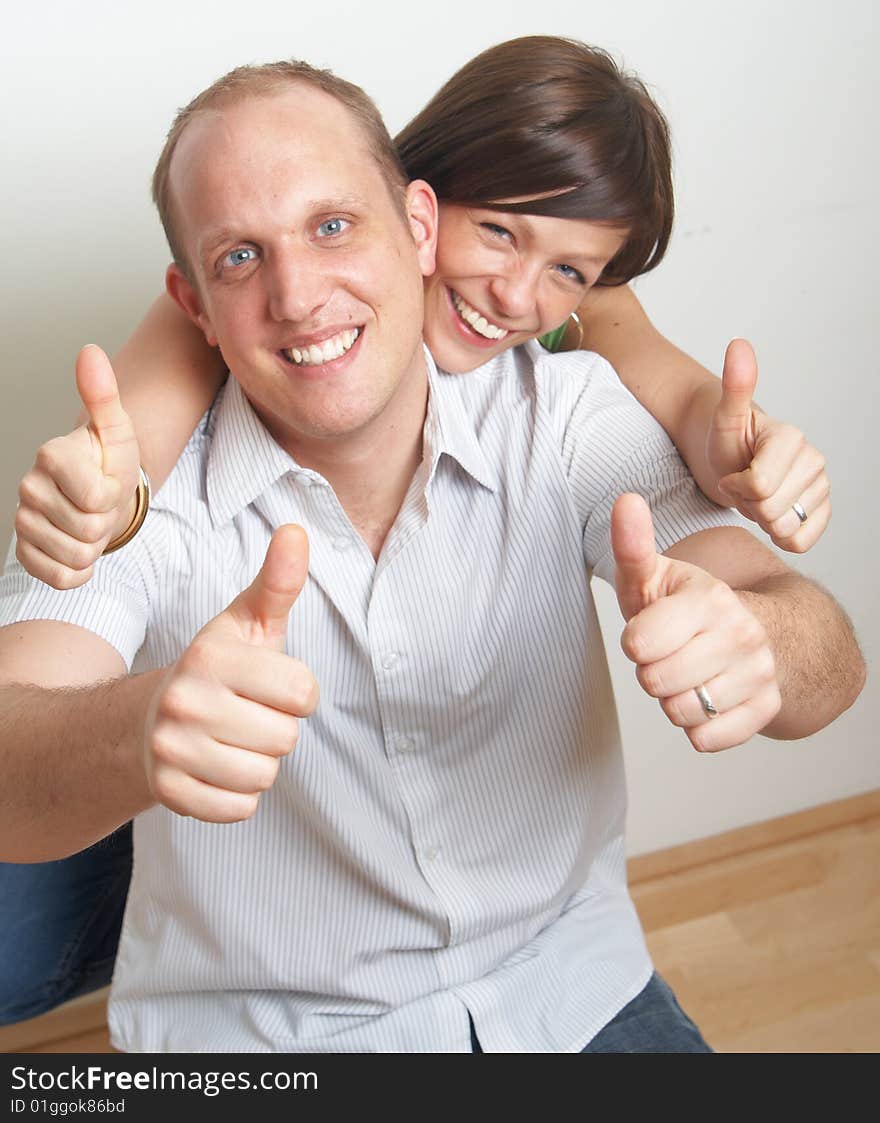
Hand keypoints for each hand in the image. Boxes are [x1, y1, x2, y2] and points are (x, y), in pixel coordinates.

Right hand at [15, 345, 141, 588]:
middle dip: (106, 522)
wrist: (99, 496)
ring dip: (95, 547)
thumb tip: (90, 351)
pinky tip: (77, 546)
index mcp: (50, 455)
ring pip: (77, 557)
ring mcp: (23, 522)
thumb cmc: (109, 464)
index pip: (97, 498)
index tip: (109, 483)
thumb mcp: (117, 431)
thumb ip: (104, 395)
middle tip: (102, 507)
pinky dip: (79, 571)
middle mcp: (28, 487)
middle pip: (89, 530)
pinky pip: (61, 578)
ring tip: (91, 522)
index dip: (114, 496)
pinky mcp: (25, 554)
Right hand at [145, 524, 318, 822]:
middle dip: (277, 729)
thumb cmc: (217, 670)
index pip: (302, 691)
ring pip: (264, 776)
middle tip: (247, 714)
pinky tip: (217, 767)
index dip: (297, 692)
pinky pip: (239, 809)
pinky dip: (237, 794)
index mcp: (210, 657)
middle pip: (286, 739)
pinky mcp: (168, 793)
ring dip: (258, 762)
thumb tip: (298, 530)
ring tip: (232, 739)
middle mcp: (184, 701)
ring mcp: (171, 750)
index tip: (271, 685)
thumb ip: (278, 582)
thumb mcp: (246, 623)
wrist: (148, 722)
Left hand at [611, 493, 780, 751]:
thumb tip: (625, 500)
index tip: (652, 629)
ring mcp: (759, 673)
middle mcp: (742, 634)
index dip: (636, 642)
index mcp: (710, 598)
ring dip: (674, 700)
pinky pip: (705, 740)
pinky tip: (708, 697)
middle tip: (670, 654)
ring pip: (679, 713)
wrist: (755, 632)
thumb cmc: (685, 607)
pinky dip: (697, 727)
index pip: (638, 645)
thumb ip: (632, 544)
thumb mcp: (655, 575)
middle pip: (655, 683)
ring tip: (689, 672)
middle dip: (652, 673)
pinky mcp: (766, 708)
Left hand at [706, 338, 830, 551]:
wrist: (731, 460)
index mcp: (792, 438)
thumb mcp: (722, 418)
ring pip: (784, 529)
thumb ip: (734, 386)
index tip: (731, 473)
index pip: (759, 487)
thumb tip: (738, 344)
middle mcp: (814, 460)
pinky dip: (781, 536)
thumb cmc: (723, 441)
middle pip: (770, 511)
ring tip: (754, 497)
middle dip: (747, 504)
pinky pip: (802, 542)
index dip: (735, 487)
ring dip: (760, 519)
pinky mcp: (821, 511)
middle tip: (741, 485)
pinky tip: (771, 514)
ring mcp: (821, 487)